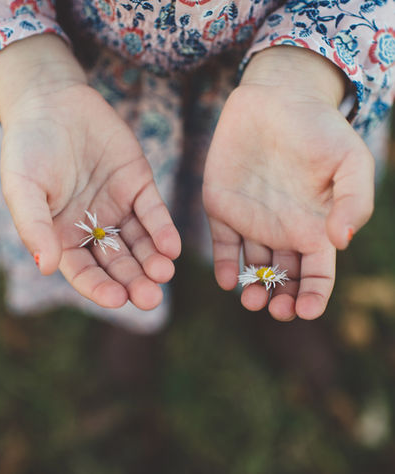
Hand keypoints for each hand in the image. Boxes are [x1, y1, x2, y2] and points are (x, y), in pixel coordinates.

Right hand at [0, 35, 180, 309]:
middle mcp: (94, 228)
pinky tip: (171, 246)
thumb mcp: (23, 187)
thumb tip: (46, 266)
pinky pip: (153, 213)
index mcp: (63, 237)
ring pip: (140, 243)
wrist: (53, 101)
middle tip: (151, 298)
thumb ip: (33, 226)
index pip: (84, 272)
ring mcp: (118, 207)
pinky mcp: (139, 185)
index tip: (117, 299)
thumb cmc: (28, 147)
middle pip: (117, 264)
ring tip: (164, 273)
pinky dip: (162, 230)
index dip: (99, 288)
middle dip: (134, 282)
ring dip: (153, 261)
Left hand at [203, 46, 373, 320]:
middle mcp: (282, 231)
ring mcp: (251, 221)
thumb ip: (352, 201)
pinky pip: (222, 244)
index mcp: (315, 227)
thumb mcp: (350, 161)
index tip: (307, 310)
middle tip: (275, 310)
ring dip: (252, 289)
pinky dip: (224, 265)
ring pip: (251, 268)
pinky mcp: (222, 208)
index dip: (315, 296)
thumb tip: (341, 242)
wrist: (276, 98)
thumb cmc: (319, 128)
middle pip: (283, 279)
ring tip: (250, 299)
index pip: (317, 273)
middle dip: (280, 300)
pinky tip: (226, 279)